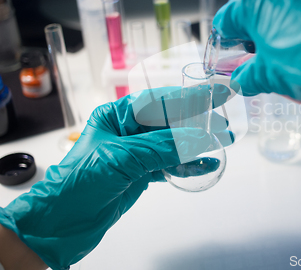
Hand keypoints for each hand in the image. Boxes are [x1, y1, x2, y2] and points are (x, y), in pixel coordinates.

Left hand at [0, 85, 232, 269]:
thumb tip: (197, 138)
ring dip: (196, 146)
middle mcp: (127, 131)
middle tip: (223, 124)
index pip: (160, 101)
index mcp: (116, 116)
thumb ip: (162, 147)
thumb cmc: (75, 185)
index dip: (189, 97)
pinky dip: (187, 166)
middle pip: (170, 121)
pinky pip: (169, 165)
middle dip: (197, 123)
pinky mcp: (140, 173)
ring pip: (173, 144)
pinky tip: (204, 166)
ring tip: (220, 145)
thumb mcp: (121, 158)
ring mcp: (135, 153)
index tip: (214, 93)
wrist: (59, 225)